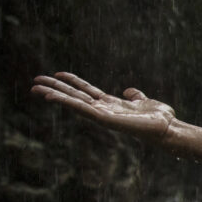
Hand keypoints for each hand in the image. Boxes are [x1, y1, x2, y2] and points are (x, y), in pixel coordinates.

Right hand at [32, 72, 175, 142]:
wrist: (168, 129)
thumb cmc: (158, 118)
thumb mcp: (144, 101)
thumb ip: (135, 96)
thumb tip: (130, 91)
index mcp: (110, 104)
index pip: (86, 91)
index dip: (72, 82)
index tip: (57, 73)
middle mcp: (103, 110)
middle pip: (74, 96)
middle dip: (55, 89)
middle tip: (34, 82)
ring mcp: (103, 115)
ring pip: (74, 103)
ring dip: (55, 96)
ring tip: (36, 89)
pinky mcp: (105, 120)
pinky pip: (83, 110)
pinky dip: (68, 103)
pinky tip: (53, 97)